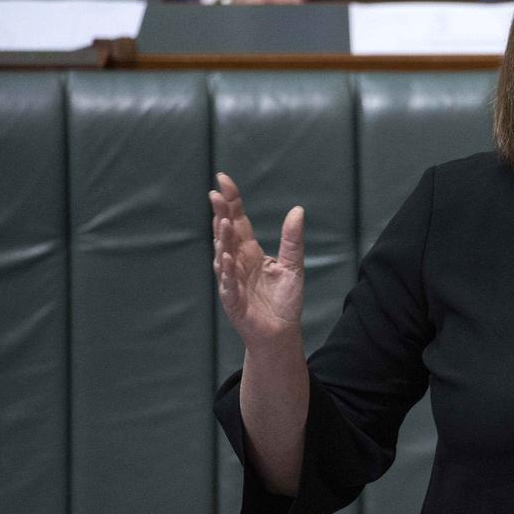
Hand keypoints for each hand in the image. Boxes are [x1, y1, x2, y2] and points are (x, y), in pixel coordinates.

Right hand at [210, 172, 305, 349]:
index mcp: (250, 252)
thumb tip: (297, 210)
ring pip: (224, 256)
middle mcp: (237, 263)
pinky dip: (227, 271)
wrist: (281, 333)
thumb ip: (292, 240)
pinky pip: (228, 284)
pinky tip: (227, 257)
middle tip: (216, 194)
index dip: (231, 202)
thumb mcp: (293, 265)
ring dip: (222, 240)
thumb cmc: (284, 300)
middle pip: (226, 234)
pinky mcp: (233, 301)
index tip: (223, 180)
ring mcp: (232, 281)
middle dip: (220, 214)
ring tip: (223, 222)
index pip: (238, 221)